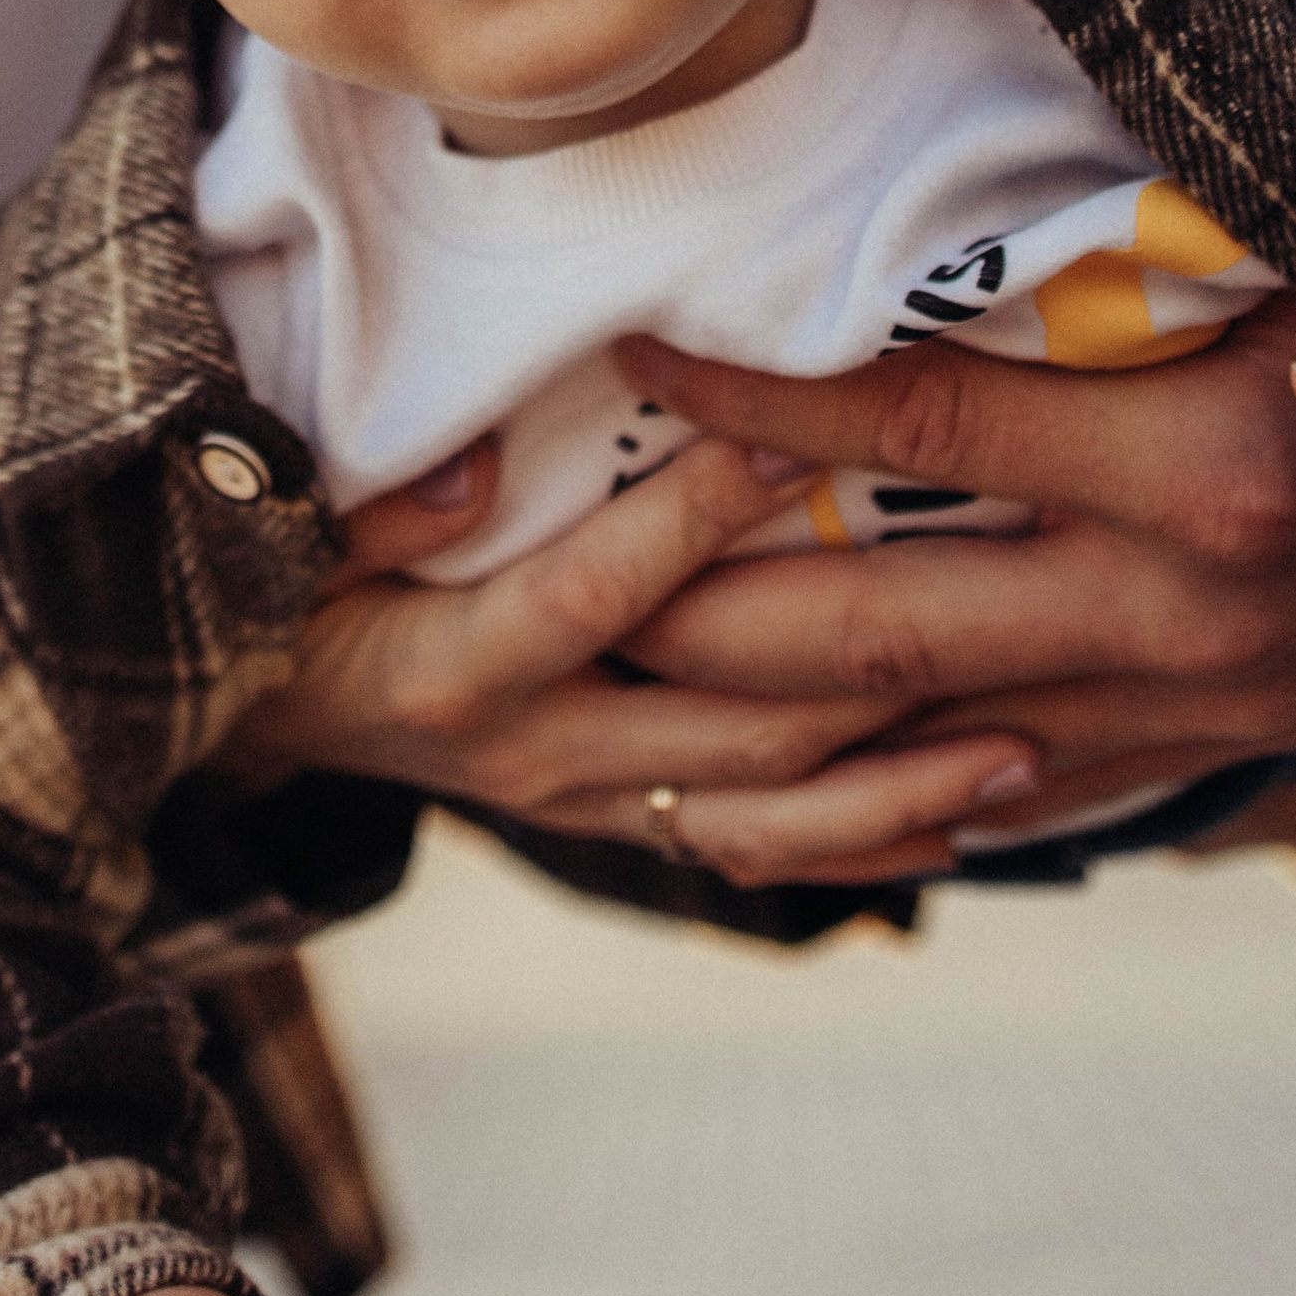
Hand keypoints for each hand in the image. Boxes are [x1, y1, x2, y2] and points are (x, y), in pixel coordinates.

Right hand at [217, 432, 1039, 886]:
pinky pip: (764, 854)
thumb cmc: (286, 596)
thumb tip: (470, 467)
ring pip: (773, 819)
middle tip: (999, 611)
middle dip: (873, 678)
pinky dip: (869, 844)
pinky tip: (974, 816)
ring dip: (905, 791)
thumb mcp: (292, 540)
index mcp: (463, 666)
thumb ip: (374, 506)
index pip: (602, 595)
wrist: (262, 723)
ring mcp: (591, 807)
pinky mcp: (624, 827)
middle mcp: (543, 755)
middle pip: (734, 732)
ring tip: (1033, 750)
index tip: (794, 440)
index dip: (695, 521)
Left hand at [607, 296, 1295, 860]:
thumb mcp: (1256, 265)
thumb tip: (895, 200)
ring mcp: (1186, 711)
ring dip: (764, 737)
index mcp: (1195, 463)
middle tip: (572, 592)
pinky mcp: (1190, 766)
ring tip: (627, 713)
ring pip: (922, 743)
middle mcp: (1184, 609)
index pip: (916, 430)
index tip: (643, 362)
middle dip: (702, 617)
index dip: (761, 404)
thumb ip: (1086, 257)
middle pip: (880, 626)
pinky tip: (774, 804)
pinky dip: (879, 804)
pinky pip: (1002, 802)